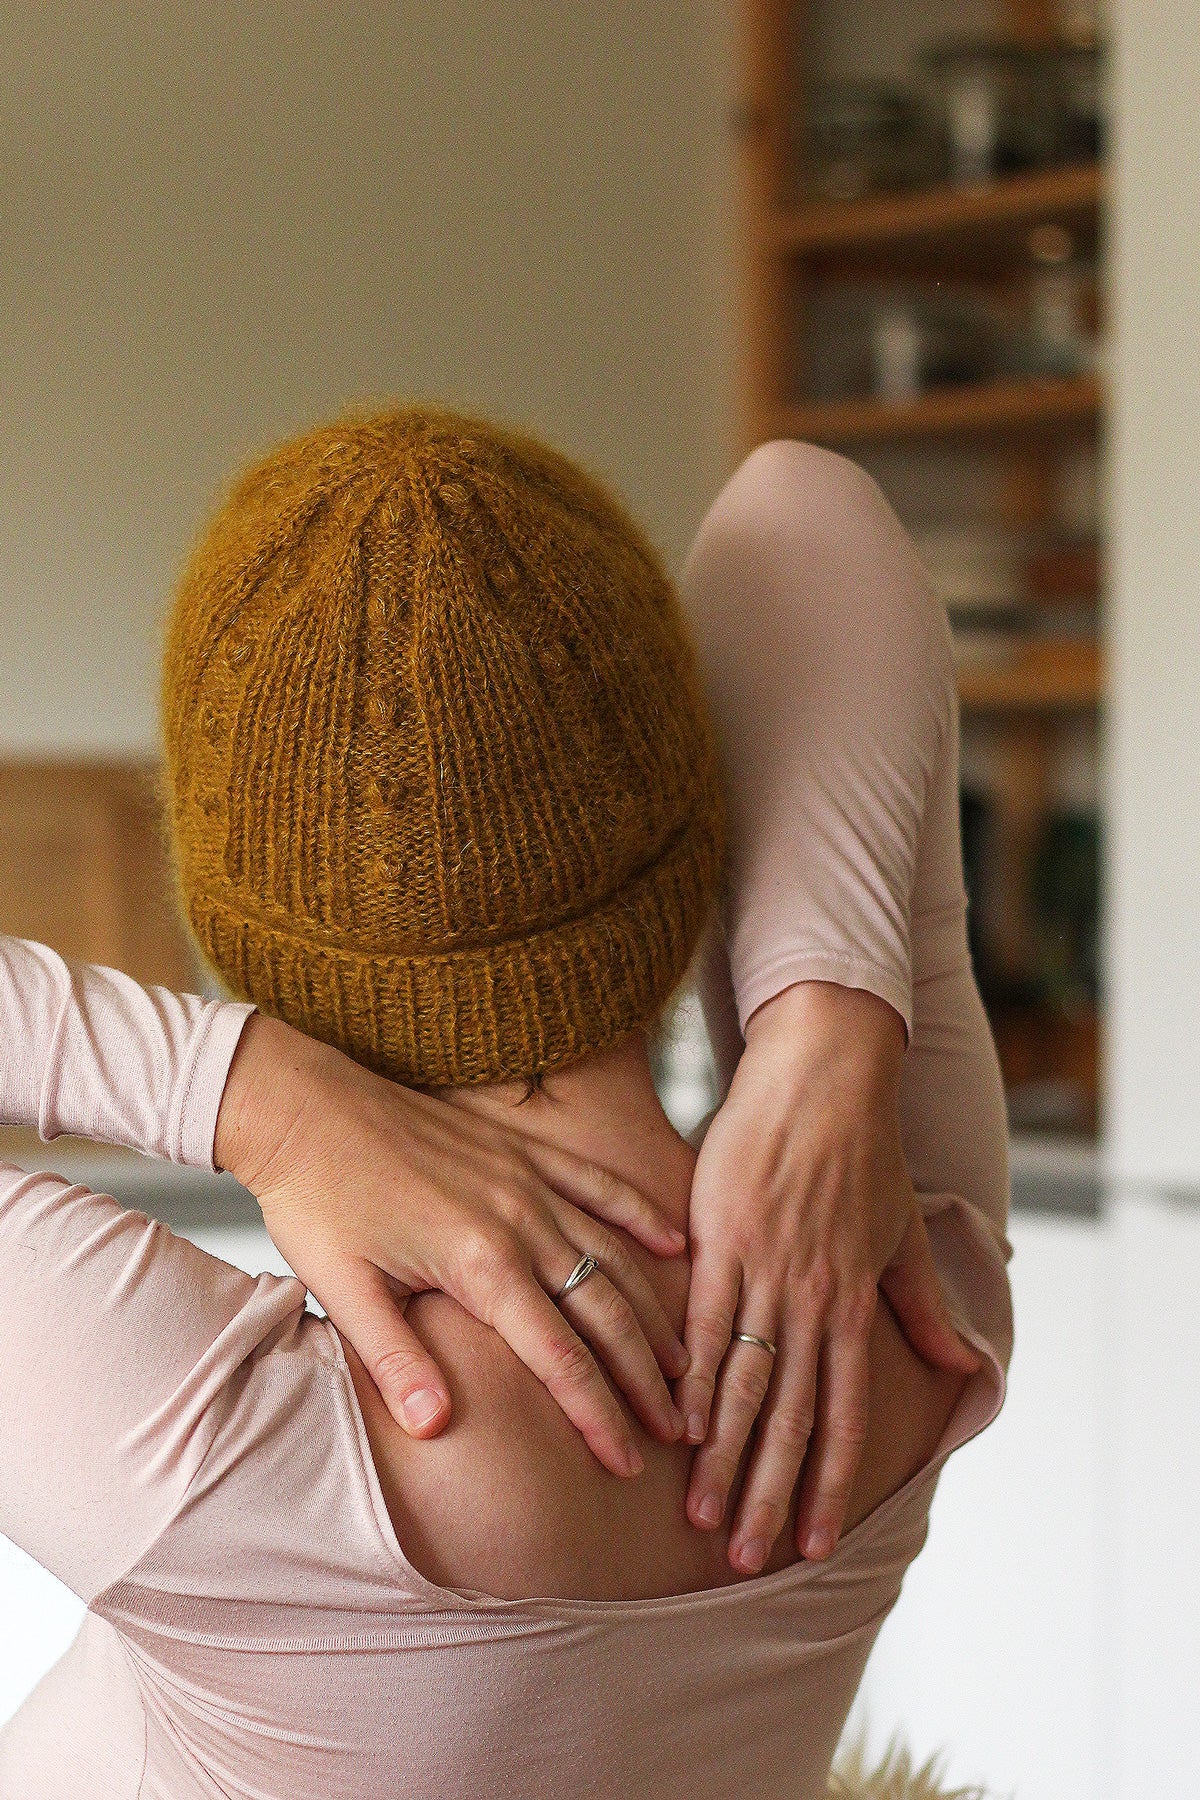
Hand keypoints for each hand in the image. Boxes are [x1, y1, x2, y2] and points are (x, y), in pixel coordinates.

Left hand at [215, 1014, 688, 1478]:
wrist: (305, 1104)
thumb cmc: (316, 1199)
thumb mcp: (343, 1289)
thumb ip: (396, 1360)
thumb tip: (436, 1430)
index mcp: (479, 1262)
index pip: (560, 1356)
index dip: (599, 1416)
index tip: (629, 1464)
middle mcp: (520, 1218)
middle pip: (605, 1309)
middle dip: (645, 1376)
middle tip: (677, 1429)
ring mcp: (527, 1179)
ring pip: (614, 1253)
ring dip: (654, 1310)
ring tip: (683, 1363)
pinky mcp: (521, 1151)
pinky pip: (598, 1184)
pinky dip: (640, 1215)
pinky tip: (674, 1243)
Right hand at [676, 981, 979, 1571]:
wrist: (824, 1075)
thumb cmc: (864, 1150)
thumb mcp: (903, 1233)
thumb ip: (922, 1306)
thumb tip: (959, 1364)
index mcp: (854, 1304)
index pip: (844, 1416)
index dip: (830, 1484)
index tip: (813, 1542)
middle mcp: (813, 1300)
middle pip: (792, 1417)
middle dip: (768, 1493)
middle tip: (745, 1558)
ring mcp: (765, 1271)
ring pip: (745, 1383)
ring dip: (724, 1455)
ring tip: (700, 1512)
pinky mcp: (721, 1239)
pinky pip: (705, 1323)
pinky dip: (694, 1378)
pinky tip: (678, 1424)